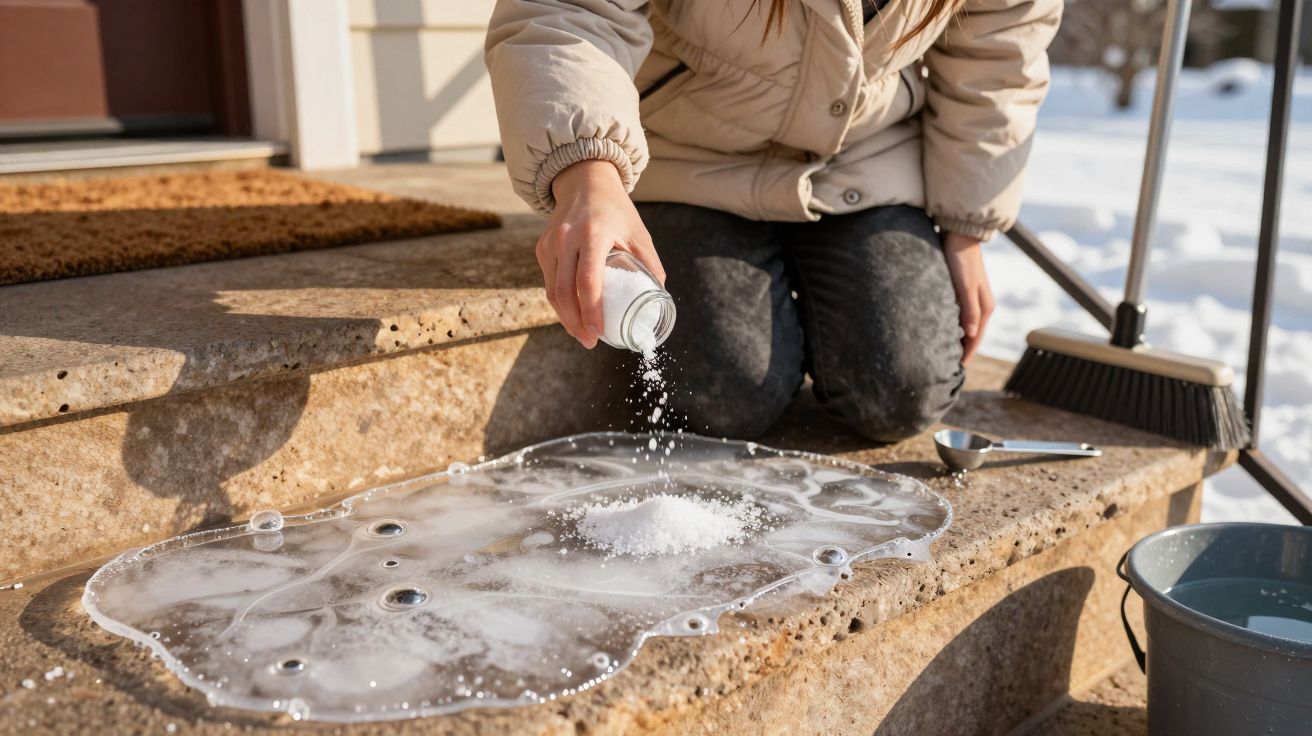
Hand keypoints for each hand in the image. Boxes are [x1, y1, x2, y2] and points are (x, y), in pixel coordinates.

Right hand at [539, 160, 664, 347]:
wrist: (585, 182)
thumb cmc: (617, 210)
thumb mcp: (639, 233)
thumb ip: (650, 266)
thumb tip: (658, 300)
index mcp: (593, 233)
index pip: (588, 280)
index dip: (591, 311)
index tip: (599, 333)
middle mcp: (566, 238)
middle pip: (565, 291)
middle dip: (576, 323)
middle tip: (590, 342)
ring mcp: (550, 243)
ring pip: (552, 290)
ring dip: (565, 317)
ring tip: (582, 335)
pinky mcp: (542, 248)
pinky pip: (549, 282)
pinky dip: (560, 303)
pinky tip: (573, 315)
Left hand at [943, 232, 994, 363]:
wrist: (959, 235)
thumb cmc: (961, 261)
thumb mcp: (965, 287)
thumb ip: (968, 310)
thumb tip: (971, 335)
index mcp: (985, 307)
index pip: (976, 338)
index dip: (967, 354)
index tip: (956, 369)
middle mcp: (982, 305)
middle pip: (972, 334)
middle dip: (963, 350)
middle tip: (947, 366)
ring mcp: (972, 297)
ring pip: (965, 325)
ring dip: (957, 338)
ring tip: (943, 352)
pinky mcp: (962, 291)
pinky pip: (958, 314)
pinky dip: (952, 325)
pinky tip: (941, 329)